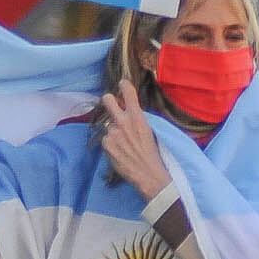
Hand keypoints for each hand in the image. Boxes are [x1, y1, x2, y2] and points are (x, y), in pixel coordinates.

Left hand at [96, 81, 169, 199]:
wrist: (148, 173)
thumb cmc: (153, 153)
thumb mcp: (150, 130)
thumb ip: (138, 118)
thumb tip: (130, 110)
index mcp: (137, 116)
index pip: (127, 92)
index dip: (123, 85)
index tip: (122, 84)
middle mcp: (123, 121)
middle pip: (107, 100)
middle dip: (108, 100)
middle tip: (111, 104)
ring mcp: (113, 133)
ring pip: (108, 125)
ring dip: (113, 131)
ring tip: (124, 144)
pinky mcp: (106, 144)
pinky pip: (106, 139)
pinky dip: (111, 144)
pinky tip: (120, 151)